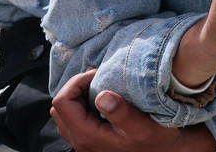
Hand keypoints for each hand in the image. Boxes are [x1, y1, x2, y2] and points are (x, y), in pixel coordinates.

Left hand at [51, 69, 215, 151]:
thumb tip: (101, 96)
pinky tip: (101, 98)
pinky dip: (81, 104)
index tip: (99, 74)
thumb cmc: (156, 139)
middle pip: (59, 106)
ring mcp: (83, 141)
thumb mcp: (143, 126)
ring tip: (99, 85)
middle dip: (75, 87)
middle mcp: (80, 140)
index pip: (62, 102)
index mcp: (87, 135)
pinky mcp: (90, 139)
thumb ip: (122, 112)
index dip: (76, 82)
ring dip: (77, 95)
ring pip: (63, 113)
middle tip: (99, 77)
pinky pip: (73, 118)